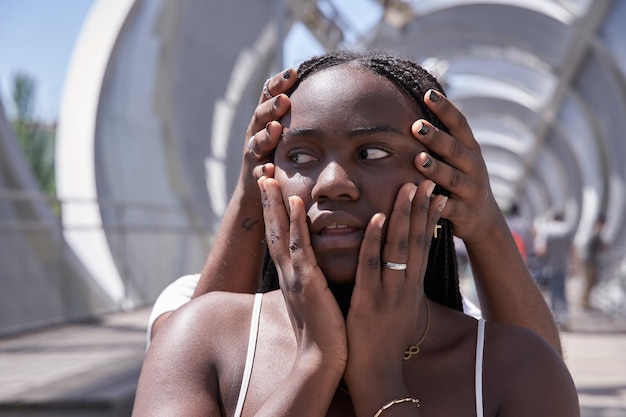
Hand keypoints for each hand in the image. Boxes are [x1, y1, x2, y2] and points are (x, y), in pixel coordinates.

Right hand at [242, 69, 296, 187]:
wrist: (258, 185)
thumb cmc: (279, 150)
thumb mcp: (287, 127)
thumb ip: (297, 108)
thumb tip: (325, 80)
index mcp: (266, 117)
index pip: (269, 95)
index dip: (279, 83)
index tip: (293, 72)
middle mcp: (256, 131)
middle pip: (261, 115)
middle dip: (272, 106)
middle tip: (284, 100)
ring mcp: (254, 153)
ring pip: (257, 142)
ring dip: (266, 135)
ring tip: (276, 128)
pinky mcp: (253, 174)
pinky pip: (257, 172)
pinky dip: (262, 170)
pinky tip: (269, 169)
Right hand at [258, 176, 347, 371]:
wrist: (323, 360)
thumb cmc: (323, 332)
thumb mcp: (315, 300)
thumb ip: (313, 282)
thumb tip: (318, 270)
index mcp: (292, 276)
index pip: (279, 238)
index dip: (274, 213)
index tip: (271, 190)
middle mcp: (288, 273)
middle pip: (273, 230)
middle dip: (268, 202)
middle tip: (262, 174)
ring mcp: (294, 276)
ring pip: (281, 233)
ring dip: (275, 205)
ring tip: (270, 178)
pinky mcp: (306, 283)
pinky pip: (300, 247)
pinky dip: (296, 224)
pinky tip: (296, 203)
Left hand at [345, 181, 445, 394]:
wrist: (377, 373)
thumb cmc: (385, 340)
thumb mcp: (400, 307)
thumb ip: (402, 284)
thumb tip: (403, 264)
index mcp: (412, 286)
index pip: (424, 245)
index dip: (429, 218)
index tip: (435, 192)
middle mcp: (406, 285)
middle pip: (416, 240)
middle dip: (421, 208)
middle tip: (426, 178)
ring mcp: (389, 292)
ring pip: (398, 247)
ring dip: (403, 215)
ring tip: (408, 187)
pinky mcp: (368, 300)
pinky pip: (372, 265)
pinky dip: (374, 240)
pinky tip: (376, 217)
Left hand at [412, 89, 502, 244]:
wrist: (483, 219)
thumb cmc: (461, 179)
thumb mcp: (458, 157)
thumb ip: (443, 137)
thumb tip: (419, 103)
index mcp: (470, 149)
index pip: (459, 124)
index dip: (445, 109)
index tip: (428, 93)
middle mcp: (473, 167)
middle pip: (455, 149)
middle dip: (436, 137)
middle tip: (416, 126)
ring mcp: (470, 190)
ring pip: (452, 178)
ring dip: (436, 169)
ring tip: (419, 160)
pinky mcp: (464, 213)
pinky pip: (448, 208)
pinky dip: (436, 205)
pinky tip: (422, 199)